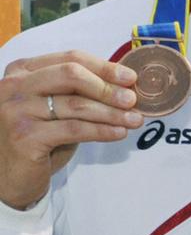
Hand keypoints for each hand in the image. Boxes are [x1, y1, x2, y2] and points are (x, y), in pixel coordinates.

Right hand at [0, 51, 142, 209]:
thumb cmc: (39, 136)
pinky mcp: (24, 135)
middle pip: (72, 75)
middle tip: (133, 100)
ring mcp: (16, 110)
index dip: (105, 67)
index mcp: (23, 70)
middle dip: (108, 87)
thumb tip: (126, 85)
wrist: (11, 175)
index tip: (131, 78)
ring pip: (76, 104)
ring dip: (112, 112)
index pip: (71, 58)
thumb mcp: (57, 106)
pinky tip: (119, 133)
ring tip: (134, 120)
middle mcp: (14, 86)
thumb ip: (81, 91)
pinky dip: (102, 130)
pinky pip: (74, 129)